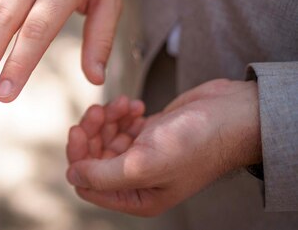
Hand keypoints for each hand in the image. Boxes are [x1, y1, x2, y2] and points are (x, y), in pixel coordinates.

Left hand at [66, 80, 261, 215]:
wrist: (230, 114)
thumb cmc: (194, 143)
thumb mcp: (144, 164)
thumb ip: (104, 175)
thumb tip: (73, 175)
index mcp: (137, 198)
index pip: (88, 184)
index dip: (79, 157)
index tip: (79, 131)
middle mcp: (137, 179)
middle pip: (93, 157)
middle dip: (92, 131)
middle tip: (98, 111)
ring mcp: (143, 155)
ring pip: (105, 137)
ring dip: (107, 118)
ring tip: (122, 105)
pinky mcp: (148, 134)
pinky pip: (120, 124)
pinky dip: (121, 112)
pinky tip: (134, 104)